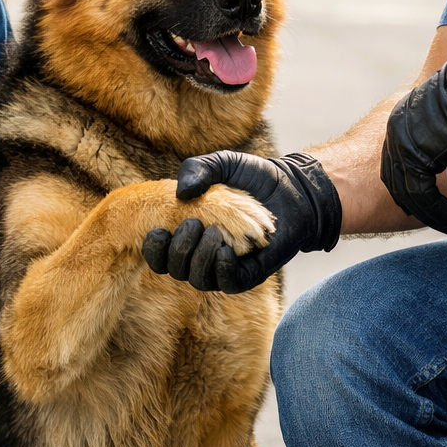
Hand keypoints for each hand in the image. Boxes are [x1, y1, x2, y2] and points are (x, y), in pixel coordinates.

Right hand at [142, 152, 341, 292]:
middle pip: (173, 268)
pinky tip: (224, 250)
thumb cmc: (254, 178)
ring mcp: (224, 267)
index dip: (153, 248)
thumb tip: (180, 194)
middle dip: (176, 250)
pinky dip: (220, 268)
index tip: (158, 230)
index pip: (159, 254)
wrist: (293, 189)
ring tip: (213, 232)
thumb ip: (197, 168)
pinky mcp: (248, 275)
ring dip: (198, 258)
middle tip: (193, 224)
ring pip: (197, 279)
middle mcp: (202, 253)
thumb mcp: (222, 164)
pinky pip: (225, 283)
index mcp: (189, 232)